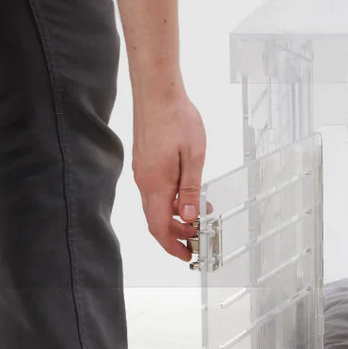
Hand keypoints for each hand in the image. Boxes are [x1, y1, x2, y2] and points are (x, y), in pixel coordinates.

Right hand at [132, 92, 206, 260]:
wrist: (158, 93)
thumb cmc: (177, 119)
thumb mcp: (194, 157)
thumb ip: (191, 190)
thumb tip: (190, 218)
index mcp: (156, 183)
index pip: (159, 226)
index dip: (172, 245)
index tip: (186, 255)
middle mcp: (145, 180)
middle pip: (157, 218)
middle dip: (177, 232)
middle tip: (198, 238)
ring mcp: (143, 171)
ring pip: (158, 203)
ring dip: (177, 214)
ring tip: (201, 215)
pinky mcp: (146, 162)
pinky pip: (157, 189)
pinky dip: (173, 198)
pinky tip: (190, 194)